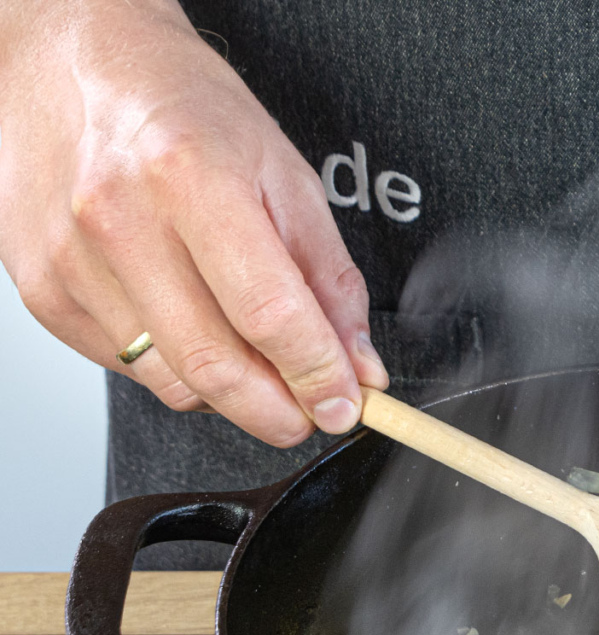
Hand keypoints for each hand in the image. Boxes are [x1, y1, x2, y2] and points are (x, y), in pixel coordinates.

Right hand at [0, 0, 386, 444]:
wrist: (73, 62)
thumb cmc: (184, 108)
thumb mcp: (285, 173)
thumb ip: (329, 278)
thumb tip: (357, 364)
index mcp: (191, 177)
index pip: (269, 313)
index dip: (317, 374)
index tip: (345, 405)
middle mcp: (118, 219)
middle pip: (213, 365)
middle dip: (278, 411)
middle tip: (311, 412)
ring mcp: (70, 260)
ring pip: (170, 380)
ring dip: (230, 395)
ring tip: (259, 364)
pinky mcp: (42, 290)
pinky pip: (128, 366)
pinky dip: (177, 369)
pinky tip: (196, 327)